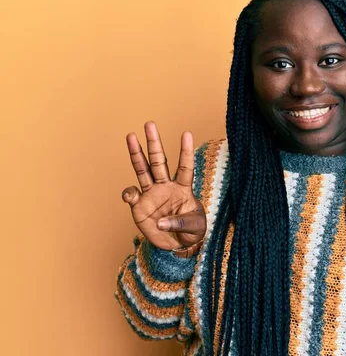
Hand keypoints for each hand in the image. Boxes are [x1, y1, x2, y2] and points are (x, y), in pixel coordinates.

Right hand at [121, 121, 205, 250]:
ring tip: (131, 136)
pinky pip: (131, 195)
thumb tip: (162, 222)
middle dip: (154, 142)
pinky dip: (129, 193)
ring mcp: (151, 194)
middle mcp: (166, 187)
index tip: (186, 133)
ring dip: (136, 153)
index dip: (185, 151)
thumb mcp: (194, 227)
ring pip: (143, 170)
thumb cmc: (191, 231)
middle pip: (159, 161)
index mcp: (183, 188)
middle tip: (150, 124)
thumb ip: (180, 223)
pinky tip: (129, 196)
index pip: (185, 167)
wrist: (177, 244)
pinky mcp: (140, 206)